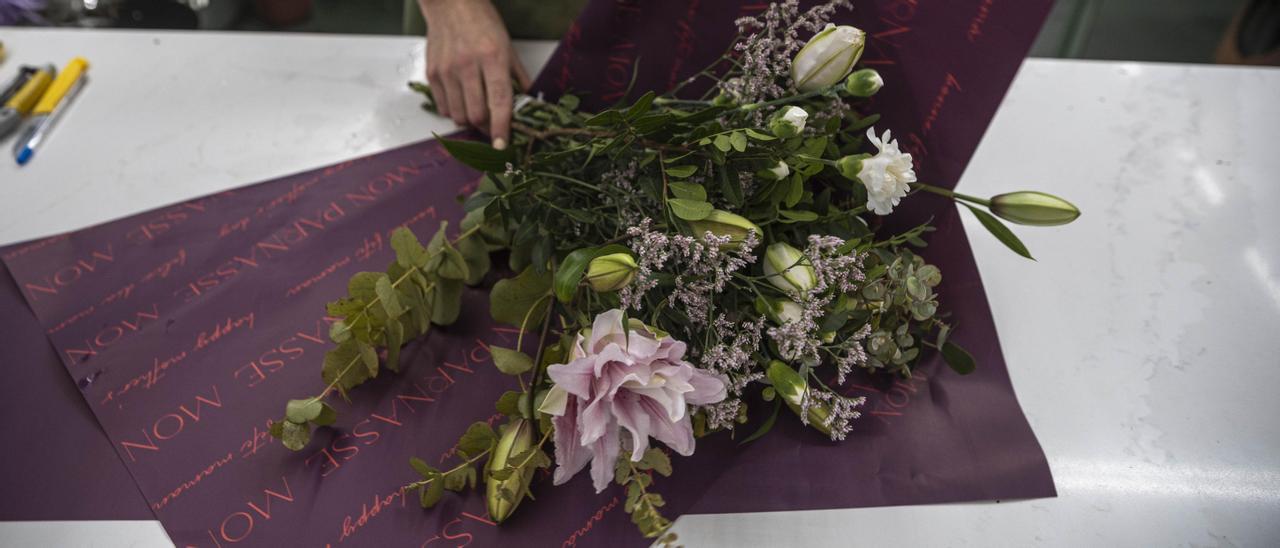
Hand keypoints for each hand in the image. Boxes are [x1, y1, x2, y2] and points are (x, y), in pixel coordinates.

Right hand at [420, 0, 530, 148]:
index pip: (499, 102)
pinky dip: (454, 112)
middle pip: (476, 115)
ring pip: (458, 115)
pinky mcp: (432, 73)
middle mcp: (467, 65)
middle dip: (487, 128)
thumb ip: (518, 77)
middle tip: (494, 125)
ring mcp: (447, 70)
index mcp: (492, 57)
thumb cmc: (482, 22)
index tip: (503, 145)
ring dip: (470, 121)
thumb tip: (529, 103)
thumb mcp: (508, 46)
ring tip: (477, 110)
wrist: (451, 3)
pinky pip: (443, 107)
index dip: (502, 128)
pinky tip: (462, 100)